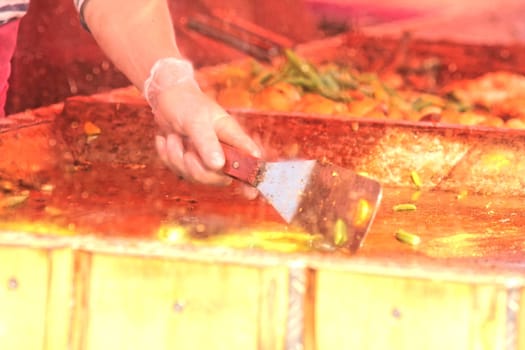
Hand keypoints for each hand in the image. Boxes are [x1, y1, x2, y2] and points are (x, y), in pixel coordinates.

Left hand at [145, 58, 260, 197]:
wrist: (166, 98)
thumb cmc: (187, 104)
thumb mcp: (196, 120)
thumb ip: (207, 142)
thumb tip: (218, 165)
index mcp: (233, 137)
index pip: (250, 160)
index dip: (252, 178)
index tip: (250, 193)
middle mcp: (223, 151)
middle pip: (220, 178)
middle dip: (198, 169)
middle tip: (187, 150)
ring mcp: (206, 159)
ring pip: (196, 177)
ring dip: (177, 157)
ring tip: (174, 137)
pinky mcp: (189, 162)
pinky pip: (178, 172)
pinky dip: (168, 156)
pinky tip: (167, 139)